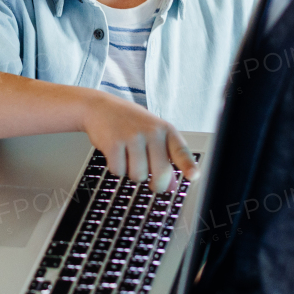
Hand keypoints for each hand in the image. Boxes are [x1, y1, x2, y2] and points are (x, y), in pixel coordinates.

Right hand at [78, 90, 195, 188]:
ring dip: (133, 174)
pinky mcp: (113, 143)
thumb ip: (164, 158)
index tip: (193, 176)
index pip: (180, 150)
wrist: (100, 107)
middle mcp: (151, 131)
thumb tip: (170, 185)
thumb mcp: (151, 134)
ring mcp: (132, 136)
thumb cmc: (129, 122)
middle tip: (154, 185)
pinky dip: (117, 169)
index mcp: (165, 129)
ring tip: (129, 158)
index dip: (188, 165)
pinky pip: (119, 171)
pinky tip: (117, 155)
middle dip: (157, 185)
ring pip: (139, 176)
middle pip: (160, 173)